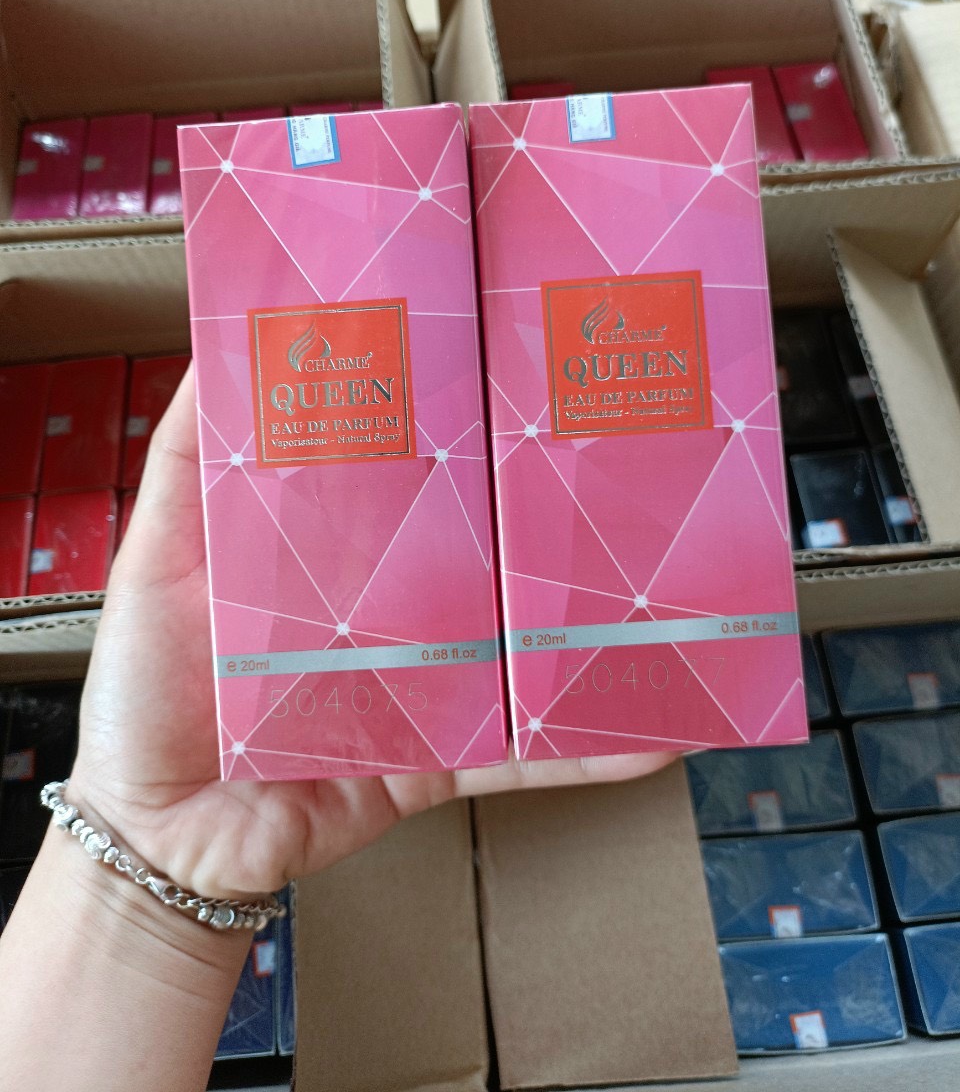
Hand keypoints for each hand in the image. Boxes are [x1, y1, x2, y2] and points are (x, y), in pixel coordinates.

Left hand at [70, 366, 672, 897]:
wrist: (158, 833)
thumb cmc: (147, 689)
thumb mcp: (158, 556)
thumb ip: (188, 461)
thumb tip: (216, 347)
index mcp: (339, 548)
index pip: (415, 473)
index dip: (463, 425)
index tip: (516, 366)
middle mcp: (395, 608)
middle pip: (489, 556)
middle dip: (555, 519)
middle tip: (633, 464)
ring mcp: (427, 685)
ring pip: (528, 652)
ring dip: (602, 634)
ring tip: (686, 596)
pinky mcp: (438, 760)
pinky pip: (523, 756)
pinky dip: (588, 751)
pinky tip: (659, 730)